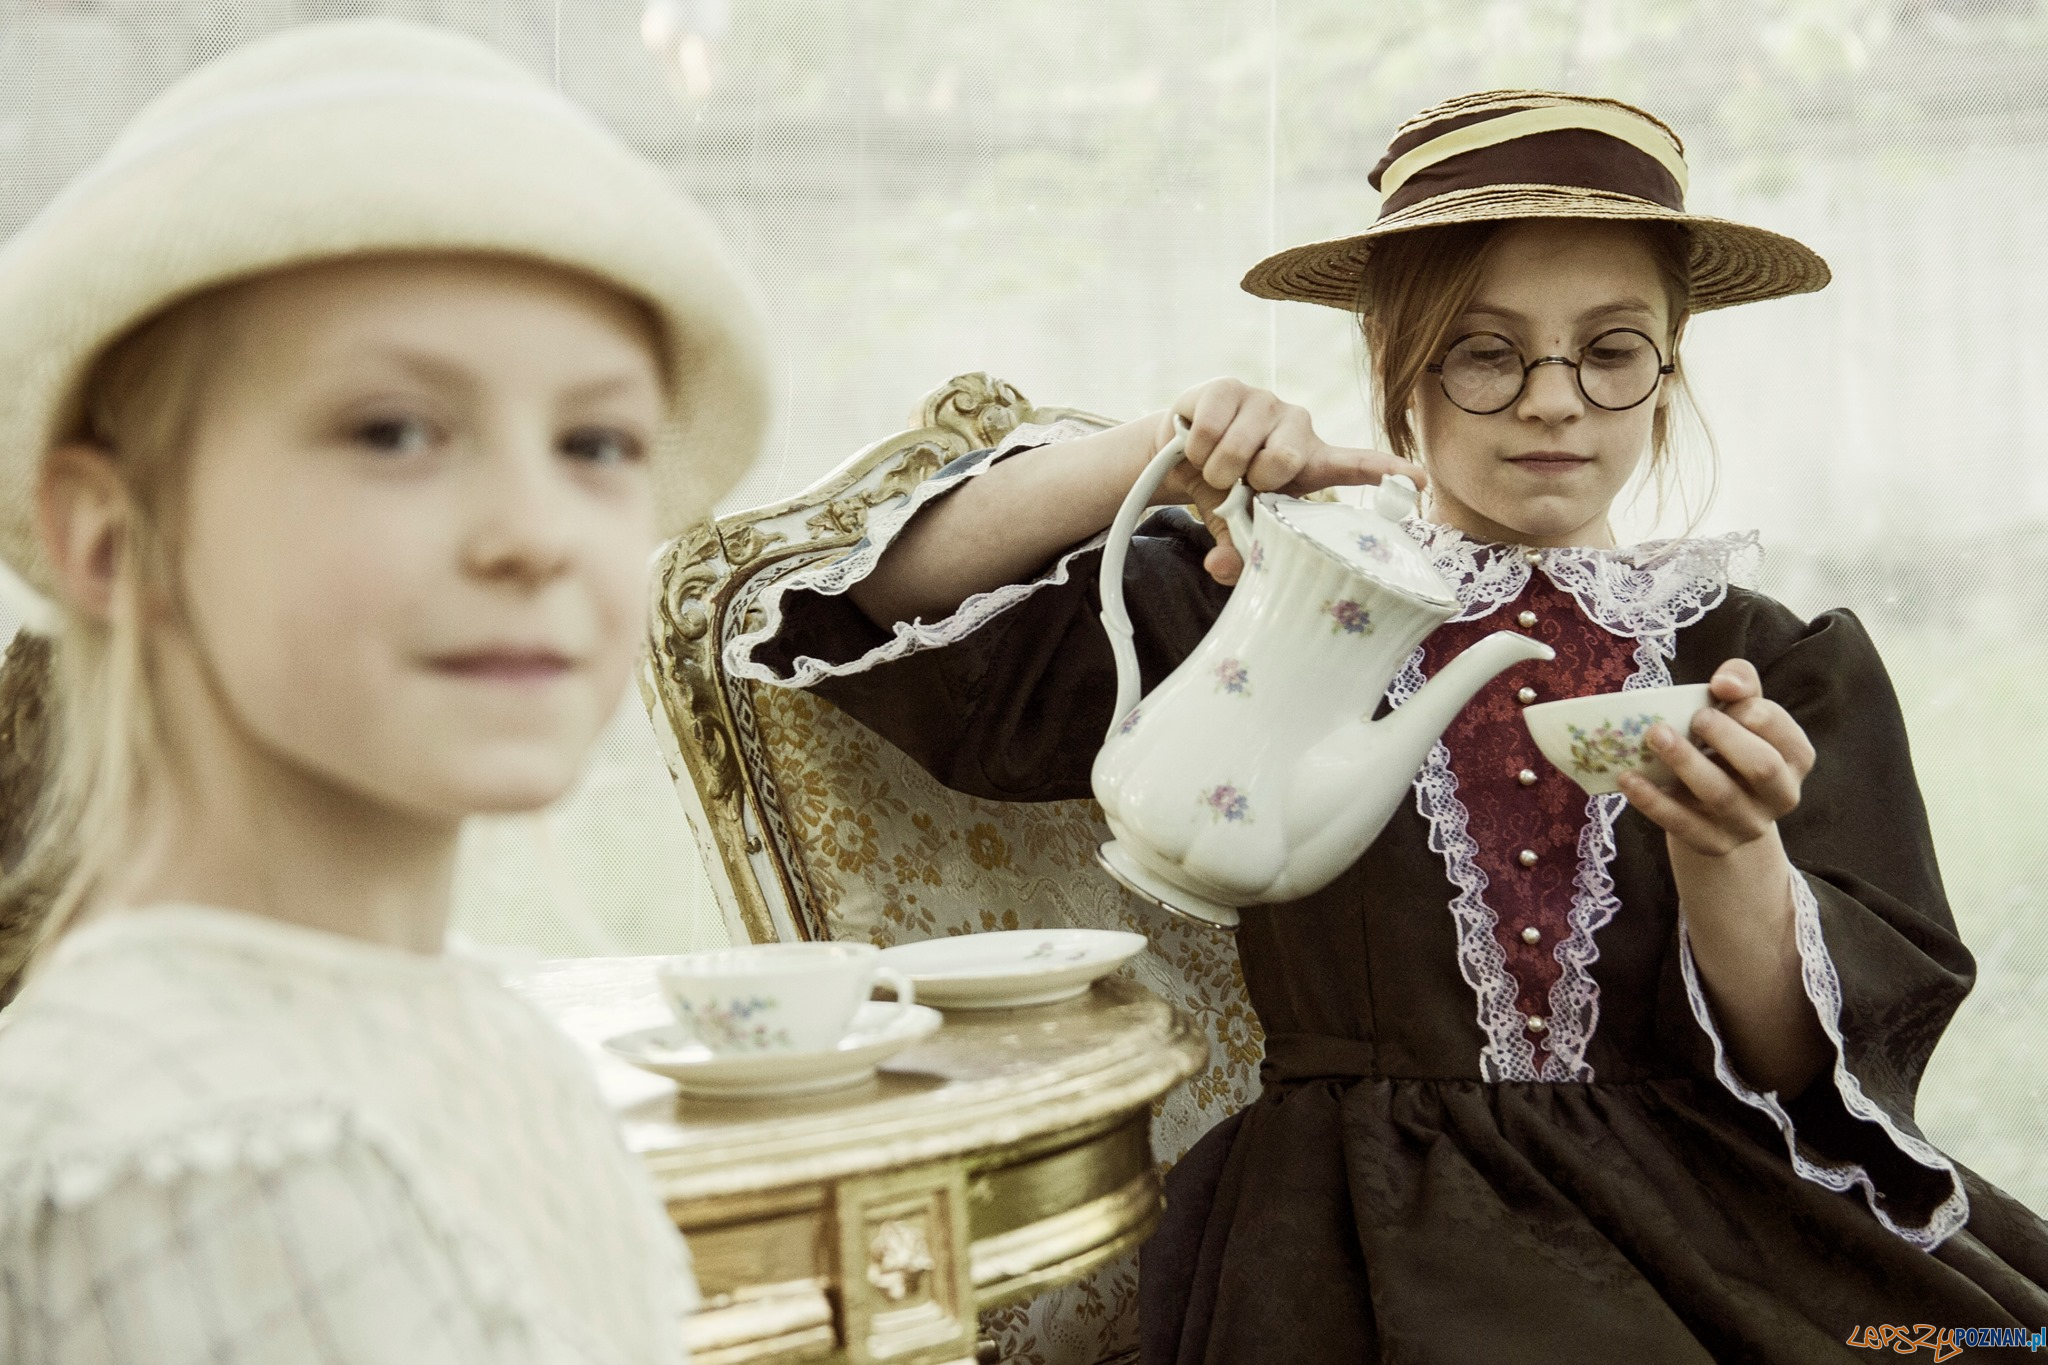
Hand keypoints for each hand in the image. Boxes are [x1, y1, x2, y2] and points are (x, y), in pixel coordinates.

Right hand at [1150, 378, 1425, 583]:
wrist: (1177, 455)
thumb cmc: (1222, 490)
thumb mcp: (1237, 525)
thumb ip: (1239, 551)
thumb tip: (1220, 567)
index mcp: (1311, 462)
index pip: (1358, 465)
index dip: (1388, 473)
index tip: (1420, 482)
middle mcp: (1297, 425)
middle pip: (1287, 459)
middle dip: (1253, 481)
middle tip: (1239, 484)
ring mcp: (1266, 401)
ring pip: (1240, 447)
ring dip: (1216, 470)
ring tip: (1215, 468)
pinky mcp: (1230, 386)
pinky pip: (1211, 429)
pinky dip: (1196, 450)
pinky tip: (1197, 448)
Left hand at [1617, 659, 1816, 856]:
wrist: (1717, 812)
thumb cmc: (1729, 748)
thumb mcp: (1741, 714)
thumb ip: (1741, 686)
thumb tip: (1725, 682)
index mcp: (1794, 759)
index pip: (1784, 733)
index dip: (1754, 711)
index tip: (1721, 692)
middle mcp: (1781, 795)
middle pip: (1761, 767)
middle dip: (1726, 738)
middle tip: (1695, 717)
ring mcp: (1748, 825)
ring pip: (1720, 796)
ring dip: (1685, 762)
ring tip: (1654, 735)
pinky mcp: (1714, 844)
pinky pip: (1682, 825)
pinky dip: (1653, 801)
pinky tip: (1628, 778)